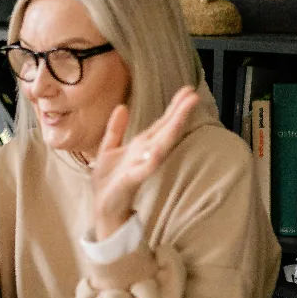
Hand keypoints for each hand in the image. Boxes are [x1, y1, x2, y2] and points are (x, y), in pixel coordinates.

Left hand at [91, 86, 199, 240]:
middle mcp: (145, 154)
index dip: (174, 107)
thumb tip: (122, 106)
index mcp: (141, 145)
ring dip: (172, 130)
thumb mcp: (109, 149)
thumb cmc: (109, 181)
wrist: (103, 207)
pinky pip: (145, 168)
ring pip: (161, 145)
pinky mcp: (133, 180)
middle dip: (179, 113)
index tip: (187, 89)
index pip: (161, 123)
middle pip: (165, 130)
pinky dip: (153, 159)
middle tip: (193, 95)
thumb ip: (116, 129)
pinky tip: (160, 149)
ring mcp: (141, 166)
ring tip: (183, 113)